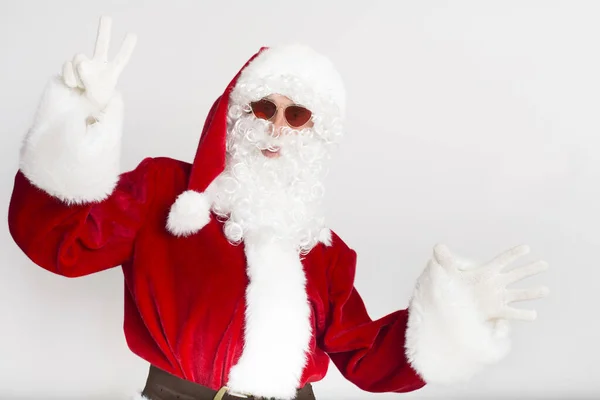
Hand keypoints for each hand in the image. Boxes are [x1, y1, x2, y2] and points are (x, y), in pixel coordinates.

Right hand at [62, 16, 136, 108]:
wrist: (78, 112)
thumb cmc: (94, 107)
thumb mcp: (98, 96)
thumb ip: (91, 79)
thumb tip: (81, 63)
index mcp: (110, 74)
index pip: (120, 59)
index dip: (126, 48)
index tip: (133, 35)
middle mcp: (98, 66)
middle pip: (101, 45)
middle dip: (104, 31)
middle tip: (107, 17)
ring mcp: (83, 66)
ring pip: (79, 58)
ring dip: (79, 74)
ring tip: (81, 87)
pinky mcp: (69, 68)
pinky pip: (67, 66)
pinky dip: (69, 77)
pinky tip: (73, 85)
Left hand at [432, 244, 548, 321]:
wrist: (453, 304)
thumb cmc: (451, 284)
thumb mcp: (448, 272)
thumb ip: (445, 260)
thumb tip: (438, 245)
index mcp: (486, 272)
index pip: (502, 260)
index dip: (513, 254)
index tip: (526, 247)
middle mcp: (496, 283)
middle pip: (516, 274)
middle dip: (530, 269)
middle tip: (545, 264)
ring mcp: (498, 297)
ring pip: (518, 294)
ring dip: (531, 292)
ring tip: (546, 290)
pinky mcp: (496, 311)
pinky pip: (512, 313)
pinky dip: (522, 314)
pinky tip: (533, 315)